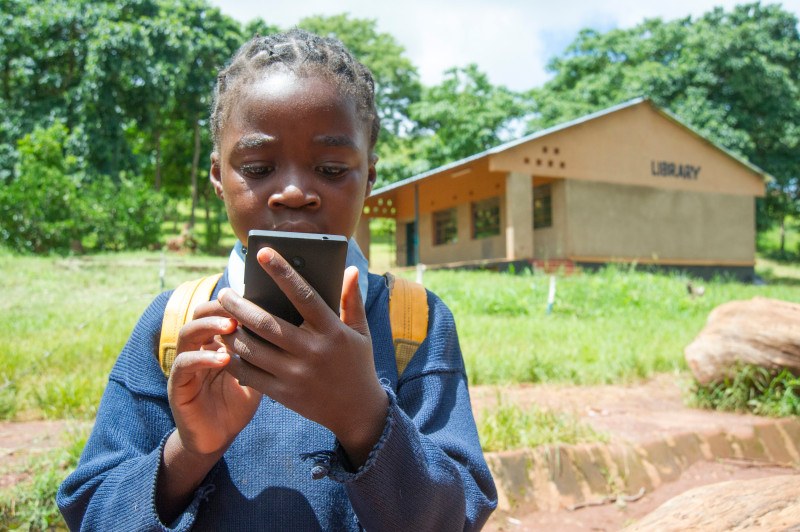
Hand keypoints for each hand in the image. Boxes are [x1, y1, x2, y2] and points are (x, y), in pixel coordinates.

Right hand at [158, 301, 263, 521]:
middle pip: (199, 314)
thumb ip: (267, 351)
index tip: (254, 294)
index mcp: (216, 341)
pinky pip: (183, 366)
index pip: (219, 309)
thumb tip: (296, 326)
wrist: (217, 438)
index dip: (233, 300)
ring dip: (209, 327)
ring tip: (230, 326)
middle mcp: (197, 347)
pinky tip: (223, 358)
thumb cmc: (240, 402)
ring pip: (187, 334)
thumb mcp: (258, 373)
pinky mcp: (177, 387)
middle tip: (239, 305)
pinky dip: (202, 359)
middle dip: (218, 307)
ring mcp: (184, 365)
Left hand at [217, 248, 388, 465]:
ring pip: (253, 348)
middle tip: (225, 293)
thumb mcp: (360, 332)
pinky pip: (250, 375)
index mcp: (332, 331)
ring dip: (231, 332)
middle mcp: (312, 351)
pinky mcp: (284, 393)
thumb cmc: (358, 364)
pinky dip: (234, 360)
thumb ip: (352, 300)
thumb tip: (351, 269)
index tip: (262, 253)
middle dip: (240, 305)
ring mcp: (296, 374)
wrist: (358, 412)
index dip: (282, 271)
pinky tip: (224, 348)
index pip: (303, 294)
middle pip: (267, 323)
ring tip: (220, 320)